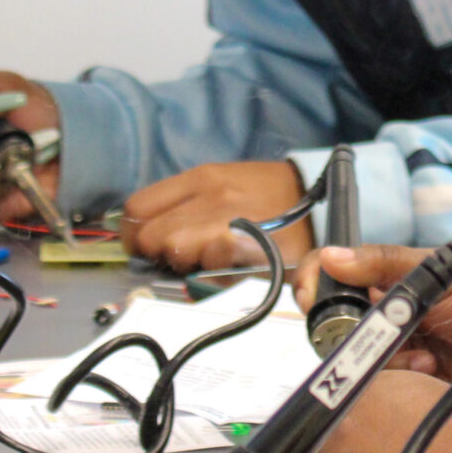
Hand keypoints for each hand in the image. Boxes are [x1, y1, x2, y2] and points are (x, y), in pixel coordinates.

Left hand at [123, 160, 308, 272]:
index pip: (136, 208)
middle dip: (157, 253)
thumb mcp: (221, 184)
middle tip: (179, 258)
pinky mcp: (247, 246)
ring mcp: (228, 220)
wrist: (318, 201)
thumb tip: (141, 233)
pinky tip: (225, 269)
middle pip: (149, 235)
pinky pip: (208, 267)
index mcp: (200, 178)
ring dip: (184, 264)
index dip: (133, 233)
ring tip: (206, 262)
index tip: (145, 247)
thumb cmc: (266, 198)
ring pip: (174, 251)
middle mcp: (209, 195)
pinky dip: (210, 275)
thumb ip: (182, 204)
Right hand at [295, 243, 451, 427]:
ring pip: (351, 362)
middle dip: (347, 331)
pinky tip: (431, 371)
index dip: (315, 286)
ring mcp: (392, 359)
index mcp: (390, 285)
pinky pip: (376, 392)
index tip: (312, 297)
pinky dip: (399, 380)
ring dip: (383, 357)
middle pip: (332, 326)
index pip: (333, 280)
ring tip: (424, 353)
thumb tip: (331, 257)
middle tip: (377, 332)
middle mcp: (384, 321)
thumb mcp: (446, 272)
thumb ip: (388, 264)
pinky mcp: (404, 394)